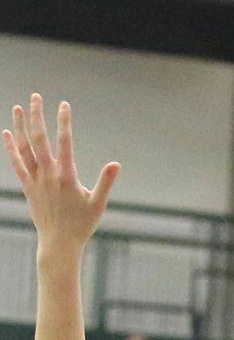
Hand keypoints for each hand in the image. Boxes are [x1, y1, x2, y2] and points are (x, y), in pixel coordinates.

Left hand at [3, 96, 118, 252]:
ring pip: (24, 147)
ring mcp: (35, 180)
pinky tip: (7, 133)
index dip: (64, 122)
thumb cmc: (82, 225)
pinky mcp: (28, 187)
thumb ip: (106, 182)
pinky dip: (11, 147)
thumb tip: (116, 164)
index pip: (64, 142)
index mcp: (66, 176)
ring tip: (18, 107)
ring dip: (20, 126)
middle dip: (37, 115)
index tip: (64, 105)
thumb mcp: (98, 204)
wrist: (59, 243)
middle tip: (35, 96)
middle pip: (39, 138)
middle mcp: (48, 174)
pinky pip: (17, 163)